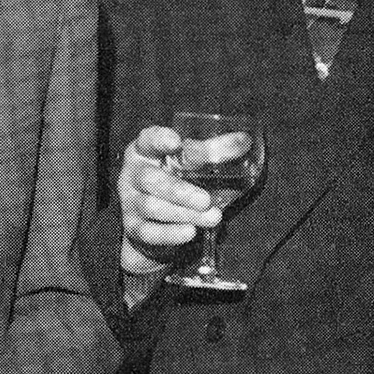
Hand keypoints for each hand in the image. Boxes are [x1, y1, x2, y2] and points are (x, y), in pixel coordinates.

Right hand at [119, 125, 218, 268]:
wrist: (152, 223)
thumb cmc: (174, 181)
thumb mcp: (188, 164)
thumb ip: (211, 153)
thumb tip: (243, 140)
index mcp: (145, 151)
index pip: (147, 140)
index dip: (159, 140)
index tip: (176, 142)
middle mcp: (133, 175)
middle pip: (150, 179)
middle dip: (178, 190)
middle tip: (206, 200)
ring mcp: (130, 202)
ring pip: (151, 207)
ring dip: (183, 213)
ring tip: (212, 217)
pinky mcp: (133, 228)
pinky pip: (150, 232)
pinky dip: (171, 233)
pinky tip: (190, 232)